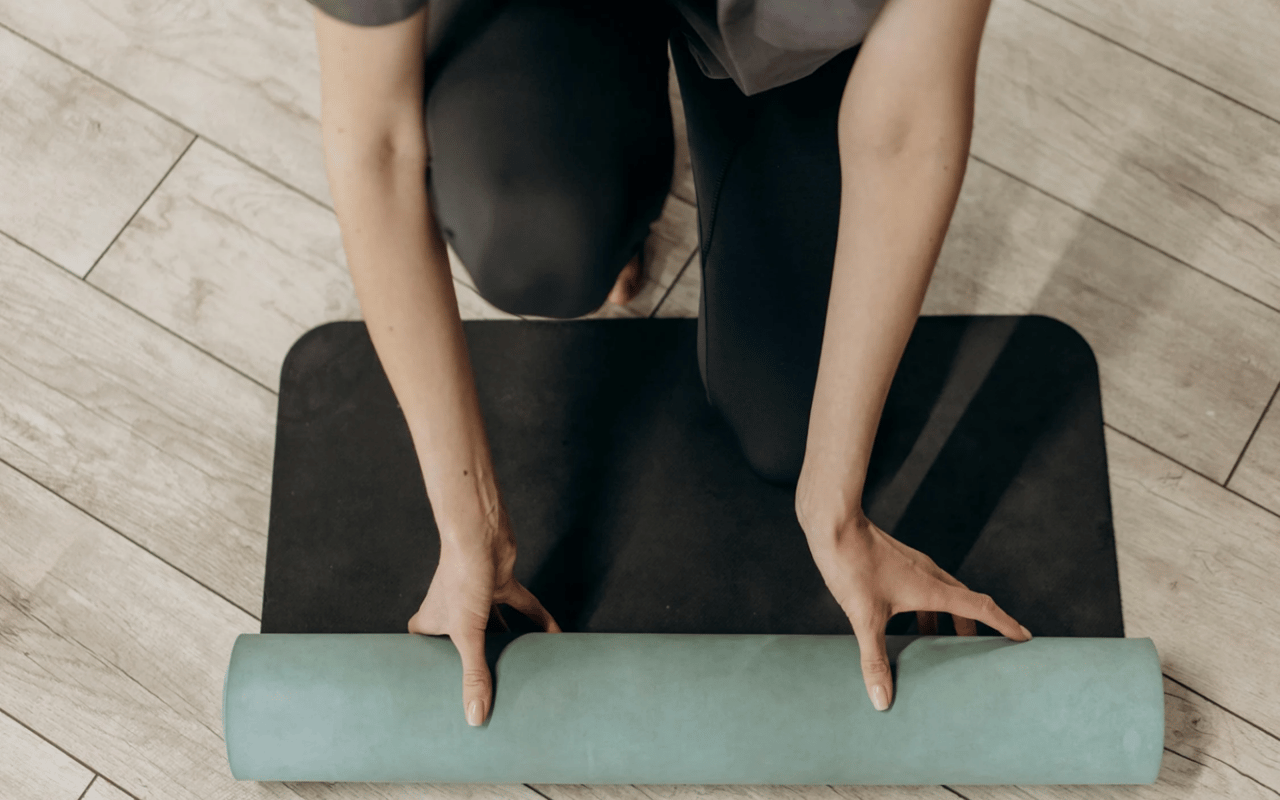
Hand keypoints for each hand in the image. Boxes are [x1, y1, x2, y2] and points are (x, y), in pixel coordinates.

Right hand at [407, 501, 560, 725]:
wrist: (480, 533)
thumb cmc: (461, 577)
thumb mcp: (468, 634)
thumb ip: (474, 674)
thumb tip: (475, 717)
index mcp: (431, 621)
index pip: (425, 651)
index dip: (429, 669)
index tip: (439, 692)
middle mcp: (452, 609)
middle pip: (463, 642)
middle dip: (476, 662)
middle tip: (487, 690)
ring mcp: (478, 596)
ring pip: (496, 626)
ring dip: (510, 643)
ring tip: (522, 670)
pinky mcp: (501, 583)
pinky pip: (522, 606)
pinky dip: (538, 621)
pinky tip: (554, 637)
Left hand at [799, 507, 1030, 711]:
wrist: (833, 523)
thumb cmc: (852, 565)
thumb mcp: (865, 618)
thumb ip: (875, 659)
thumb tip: (882, 700)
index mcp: (933, 588)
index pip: (981, 607)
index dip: (1004, 624)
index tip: (1024, 637)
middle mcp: (930, 574)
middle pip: (965, 602)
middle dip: (976, 628)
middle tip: (981, 653)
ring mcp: (912, 565)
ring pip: (943, 594)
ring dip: (948, 617)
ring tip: (941, 643)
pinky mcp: (896, 561)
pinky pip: (923, 587)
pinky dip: (925, 607)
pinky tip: (903, 621)